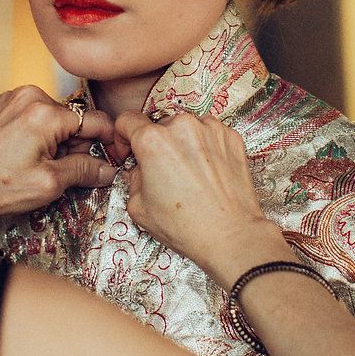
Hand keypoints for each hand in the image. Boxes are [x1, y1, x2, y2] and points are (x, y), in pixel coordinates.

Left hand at [0, 86, 117, 226]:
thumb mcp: (48, 184)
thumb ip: (83, 171)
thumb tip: (109, 169)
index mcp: (44, 113)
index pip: (94, 120)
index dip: (109, 142)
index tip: (116, 158)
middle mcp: (30, 96)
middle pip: (74, 119)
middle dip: (78, 146)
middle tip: (67, 174)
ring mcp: (14, 98)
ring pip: (56, 119)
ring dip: (59, 143)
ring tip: (42, 169)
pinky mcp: (4, 105)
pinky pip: (37, 117)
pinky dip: (41, 136)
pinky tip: (27, 158)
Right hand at [116, 111, 278, 280]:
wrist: (230, 235)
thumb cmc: (186, 225)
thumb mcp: (138, 206)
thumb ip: (132, 178)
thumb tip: (138, 170)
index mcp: (153, 141)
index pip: (128, 120)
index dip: (123, 137)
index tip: (129, 151)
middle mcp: (182, 127)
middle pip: (159, 125)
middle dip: (156, 145)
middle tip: (162, 171)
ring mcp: (210, 129)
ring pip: (186, 128)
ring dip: (182, 144)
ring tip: (188, 173)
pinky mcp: (232, 137)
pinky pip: (210, 134)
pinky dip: (205, 147)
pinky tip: (206, 172)